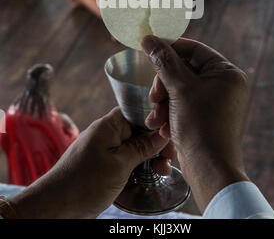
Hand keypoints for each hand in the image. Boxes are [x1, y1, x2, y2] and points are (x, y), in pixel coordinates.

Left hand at [10, 107, 169, 218]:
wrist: (56, 207)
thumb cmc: (85, 182)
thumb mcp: (120, 164)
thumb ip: (142, 147)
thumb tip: (163, 132)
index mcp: (108, 126)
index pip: (137, 112)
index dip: (156, 121)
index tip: (172, 134)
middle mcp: (107, 134)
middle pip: (139, 130)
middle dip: (157, 142)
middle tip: (171, 158)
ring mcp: (106, 150)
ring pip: (135, 147)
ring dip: (151, 157)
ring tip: (163, 171)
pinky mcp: (105, 166)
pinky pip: (127, 160)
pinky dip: (140, 166)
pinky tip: (151, 175)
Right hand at [142, 36, 249, 211]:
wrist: (209, 170)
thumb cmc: (200, 126)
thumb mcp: (179, 89)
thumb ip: (164, 61)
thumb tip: (149, 38)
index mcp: (226, 73)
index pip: (194, 49)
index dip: (170, 48)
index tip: (149, 49)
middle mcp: (223, 85)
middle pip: (184, 70)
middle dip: (164, 85)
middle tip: (154, 97)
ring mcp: (214, 102)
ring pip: (179, 89)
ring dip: (163, 102)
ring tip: (155, 118)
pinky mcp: (204, 117)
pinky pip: (182, 105)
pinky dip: (169, 114)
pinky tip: (161, 127)